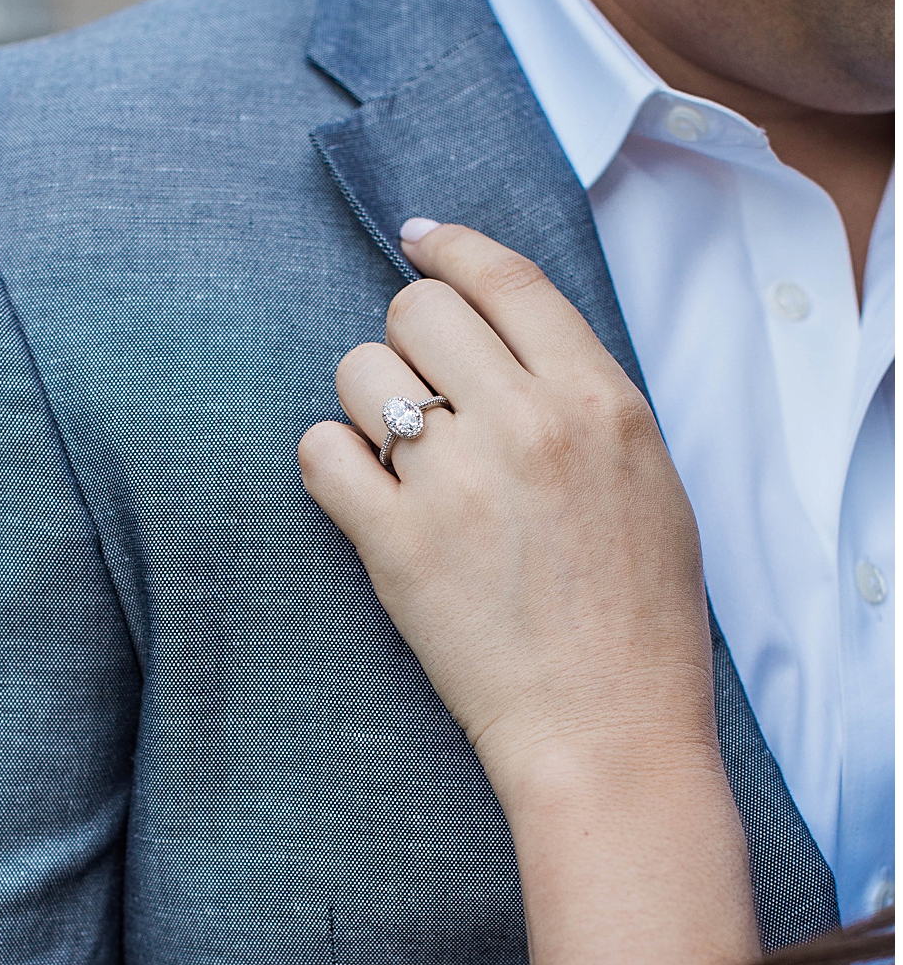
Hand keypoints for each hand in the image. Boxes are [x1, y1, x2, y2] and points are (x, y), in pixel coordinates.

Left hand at [296, 220, 718, 804]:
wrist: (606, 725)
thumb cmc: (635, 610)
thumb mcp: (646, 475)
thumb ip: (579, 397)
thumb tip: (503, 336)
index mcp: (599, 401)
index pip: (506, 280)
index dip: (451, 248)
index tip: (418, 240)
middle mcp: (526, 425)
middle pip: (417, 312)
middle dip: (406, 341)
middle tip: (421, 394)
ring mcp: (455, 482)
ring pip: (359, 374)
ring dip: (366, 407)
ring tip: (402, 461)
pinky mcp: (393, 542)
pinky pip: (318, 453)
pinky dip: (328, 466)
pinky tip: (362, 496)